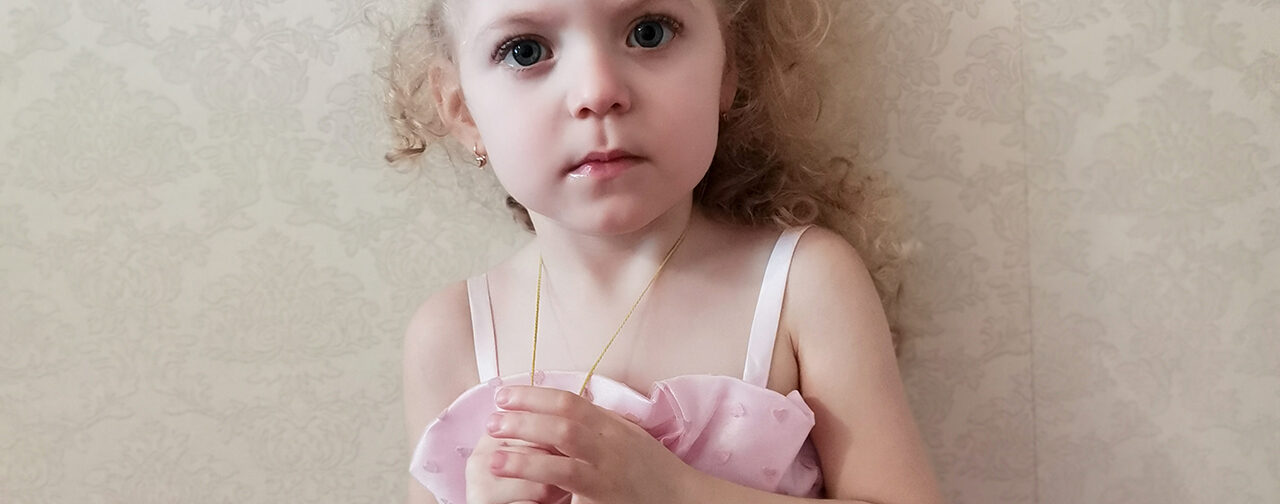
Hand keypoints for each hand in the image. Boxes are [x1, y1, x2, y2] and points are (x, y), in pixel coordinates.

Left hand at [485, 386, 705, 503]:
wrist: (685, 499)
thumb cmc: (654, 469)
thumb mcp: (630, 436)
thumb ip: (600, 422)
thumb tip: (568, 406)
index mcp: (612, 425)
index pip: (569, 400)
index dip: (533, 395)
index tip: (504, 395)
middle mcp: (610, 445)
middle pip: (561, 422)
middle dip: (523, 419)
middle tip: (492, 420)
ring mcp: (607, 473)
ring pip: (562, 457)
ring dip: (524, 456)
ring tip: (493, 457)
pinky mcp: (604, 498)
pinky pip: (570, 489)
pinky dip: (543, 484)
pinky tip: (520, 487)